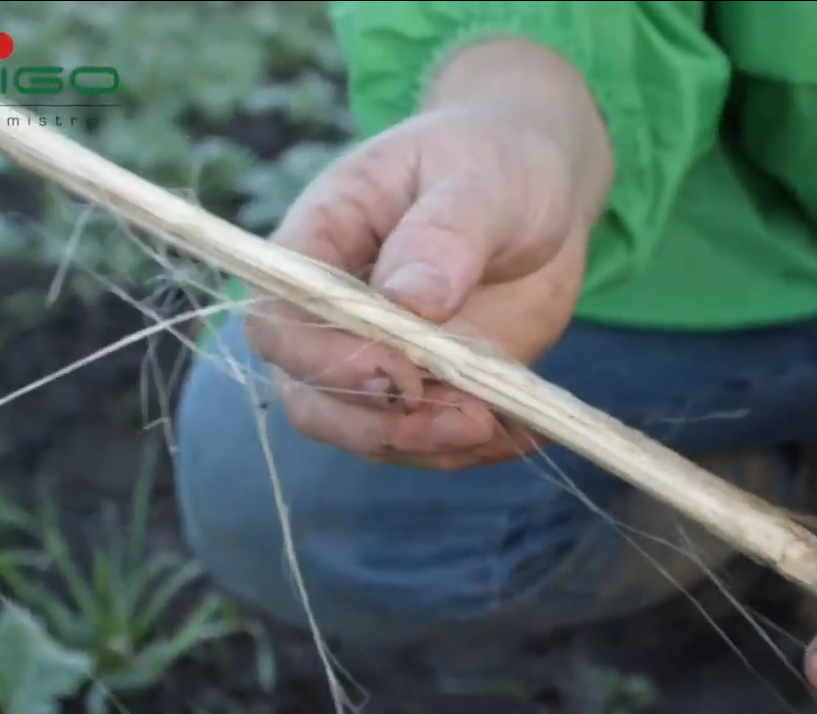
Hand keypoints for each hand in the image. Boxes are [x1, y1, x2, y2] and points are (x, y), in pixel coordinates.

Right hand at [244, 39, 612, 468]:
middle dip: (376, 424)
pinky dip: (473, 449)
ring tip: (498, 425)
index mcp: (318, 243)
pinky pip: (431, 441)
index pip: (278, 319)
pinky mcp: (429, 390)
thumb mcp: (478, 179)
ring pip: (367, 433)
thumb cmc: (493, 161)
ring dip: (427, 444)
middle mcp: (331, 314)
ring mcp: (378, 360)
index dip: (322, 358)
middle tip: (462, 419)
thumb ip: (444, 233)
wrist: (538, 190)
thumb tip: (407, 301)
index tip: (397, 370)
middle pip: (310, 397)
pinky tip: (523, 433)